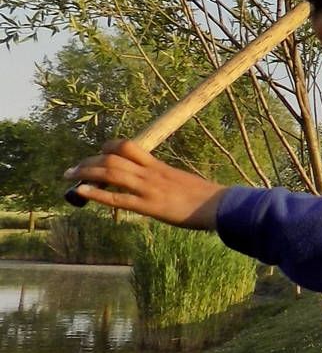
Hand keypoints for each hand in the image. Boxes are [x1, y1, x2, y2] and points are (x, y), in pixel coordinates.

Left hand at [64, 140, 226, 229]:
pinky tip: (82, 192)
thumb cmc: (206, 197)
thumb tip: (155, 185)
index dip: (108, 147)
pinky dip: (96, 194)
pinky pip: (116, 198)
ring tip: (69, 175)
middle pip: (113, 158)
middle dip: (88, 161)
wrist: (220, 205)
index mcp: (159, 166)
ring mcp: (148, 188)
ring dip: (86, 172)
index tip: (98, 153)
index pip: (128, 147)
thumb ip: (164, 180)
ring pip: (110, 173)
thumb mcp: (182, 181)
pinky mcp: (148, 206)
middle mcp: (150, 173)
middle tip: (72, 168)